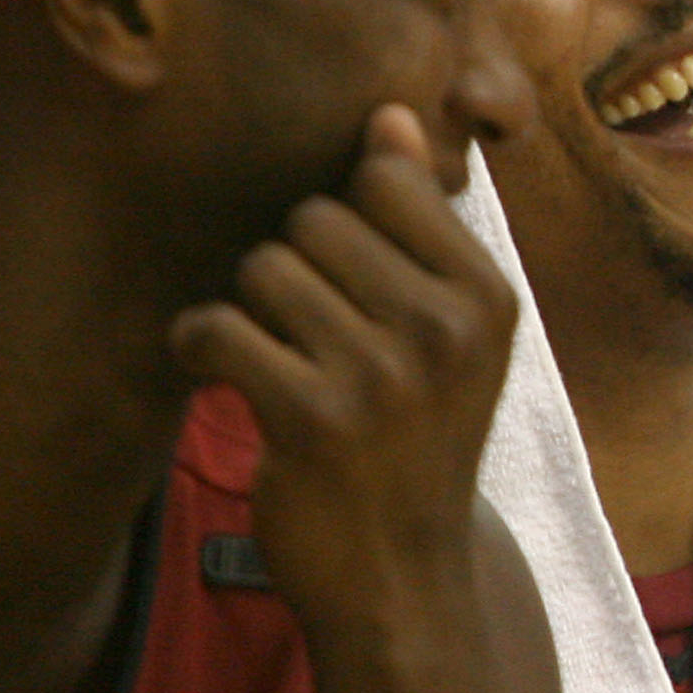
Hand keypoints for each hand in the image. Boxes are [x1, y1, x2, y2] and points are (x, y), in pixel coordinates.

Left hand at [165, 105, 517, 648]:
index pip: (384, 180)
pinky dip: (202, 350)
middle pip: (313, 218)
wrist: (404, 575)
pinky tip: (232, 383)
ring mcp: (383, 375)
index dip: (348, 223)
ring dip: (249, 312)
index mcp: (489, 298)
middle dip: (295, 268)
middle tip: (315, 338)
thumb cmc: (417, 441)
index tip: (357, 287)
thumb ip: (420, 226)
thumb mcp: (450, 334)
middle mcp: (447, 330)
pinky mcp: (311, 417)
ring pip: (261, 268)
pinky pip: (216, 326)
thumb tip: (391, 117)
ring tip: (281, 363)